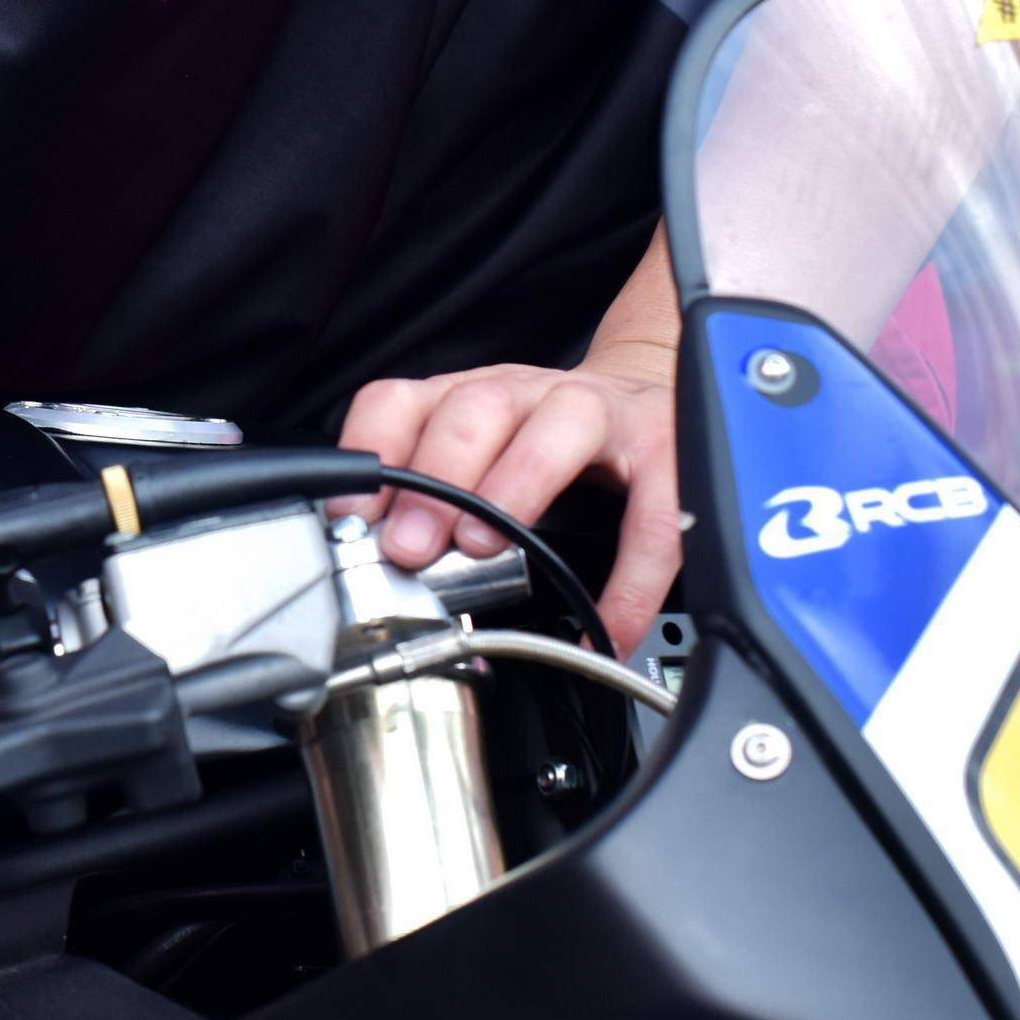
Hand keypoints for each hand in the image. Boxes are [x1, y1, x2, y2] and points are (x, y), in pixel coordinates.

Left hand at [342, 345, 680, 653]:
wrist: (650, 402)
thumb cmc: (551, 439)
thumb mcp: (483, 453)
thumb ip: (432, 492)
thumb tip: (377, 561)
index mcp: (473, 397)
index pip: (405, 401)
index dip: (373, 453)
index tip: (354, 518)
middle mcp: (532, 394)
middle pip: (477, 408)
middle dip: (437, 477)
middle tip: (411, 545)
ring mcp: (603, 414)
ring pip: (561, 425)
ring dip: (514, 487)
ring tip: (484, 550)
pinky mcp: (665, 451)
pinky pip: (652, 517)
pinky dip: (630, 582)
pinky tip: (606, 625)